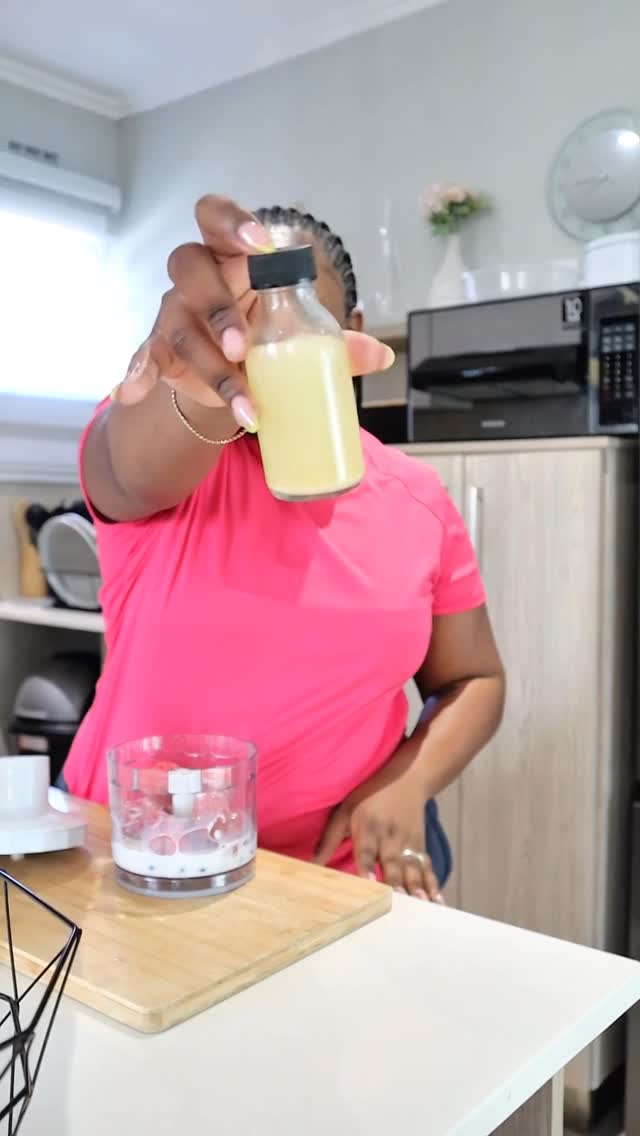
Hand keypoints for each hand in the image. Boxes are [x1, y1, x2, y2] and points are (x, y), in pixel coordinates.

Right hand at [113, 195, 394, 427]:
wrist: (225, 375)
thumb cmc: (262, 335)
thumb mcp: (298, 334)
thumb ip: (336, 342)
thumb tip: (382, 356)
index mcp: (230, 256)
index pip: (216, 216)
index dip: (233, 221)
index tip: (260, 242)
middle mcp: (196, 278)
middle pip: (189, 265)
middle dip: (217, 303)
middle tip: (243, 344)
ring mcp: (173, 313)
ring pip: (177, 326)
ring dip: (207, 364)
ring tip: (244, 402)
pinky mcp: (160, 350)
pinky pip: (144, 355)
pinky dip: (136, 372)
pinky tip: (131, 391)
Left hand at [315, 756, 442, 901]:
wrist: (408, 777)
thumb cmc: (369, 796)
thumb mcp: (345, 810)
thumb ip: (330, 839)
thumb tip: (311, 864)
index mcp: (368, 828)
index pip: (366, 852)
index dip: (367, 868)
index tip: (369, 884)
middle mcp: (390, 838)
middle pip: (392, 866)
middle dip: (396, 887)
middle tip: (398, 908)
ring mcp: (408, 843)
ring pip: (413, 870)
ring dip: (417, 891)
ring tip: (421, 910)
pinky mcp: (421, 847)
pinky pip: (428, 869)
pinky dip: (434, 887)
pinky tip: (438, 903)